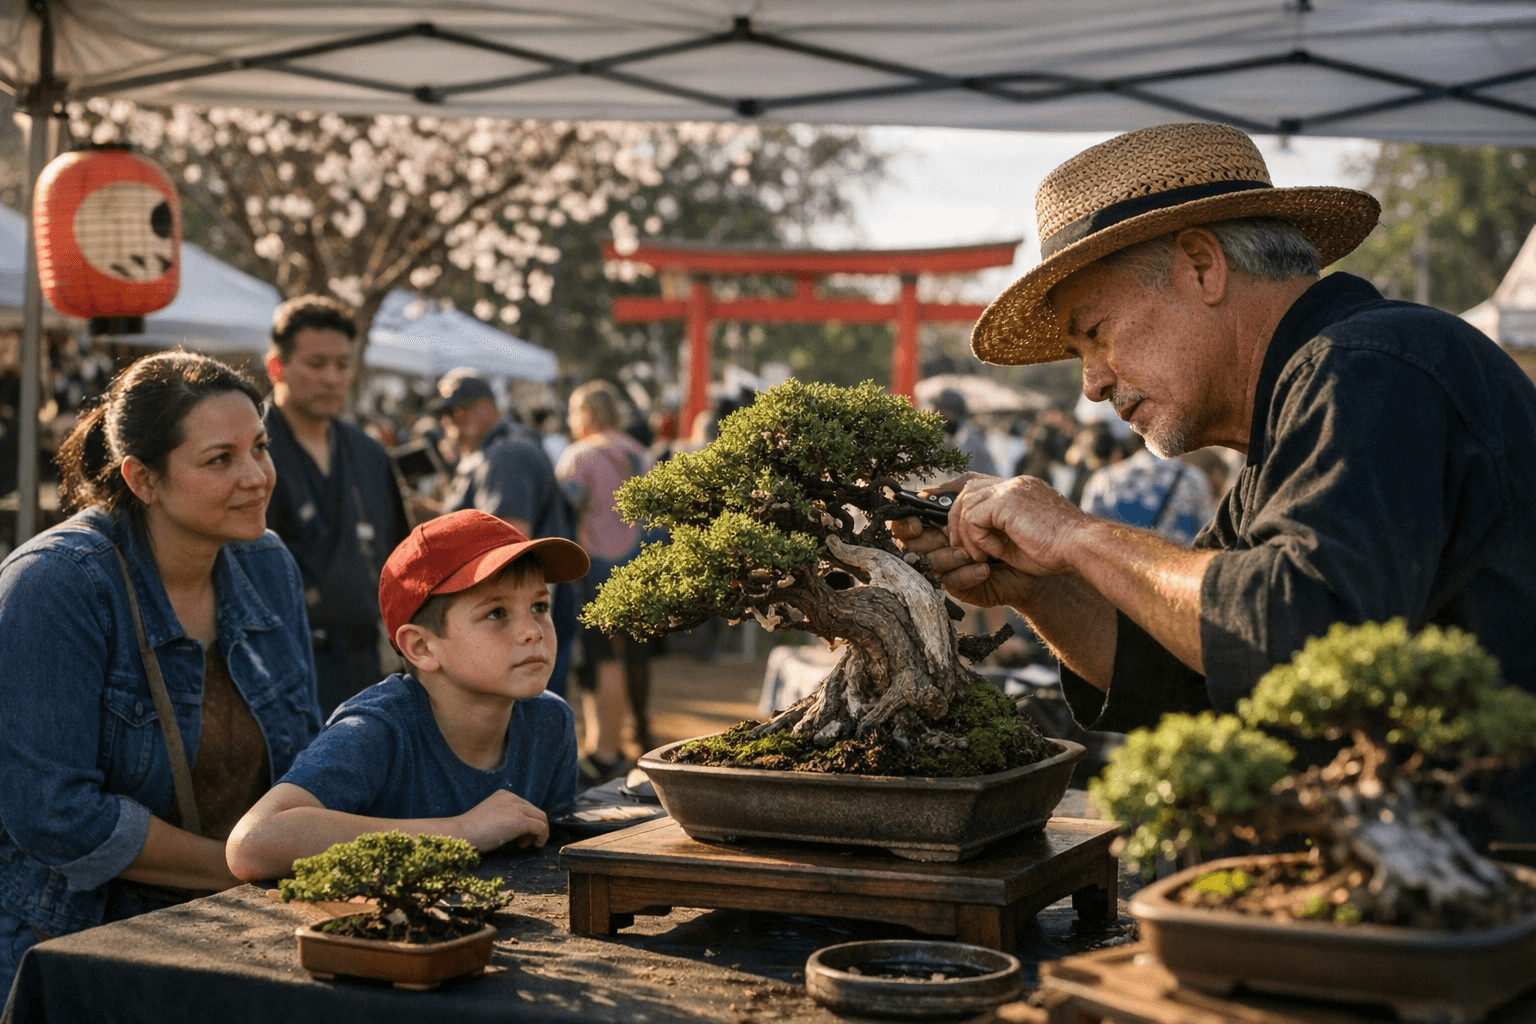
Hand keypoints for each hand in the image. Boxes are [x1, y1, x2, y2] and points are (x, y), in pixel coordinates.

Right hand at [456, 790, 549, 851]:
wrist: (460, 834)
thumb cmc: (471, 832)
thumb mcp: (491, 818)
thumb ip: (505, 817)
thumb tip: (522, 830)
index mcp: (504, 795)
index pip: (526, 807)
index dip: (527, 822)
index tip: (519, 837)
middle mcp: (512, 797)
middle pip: (536, 811)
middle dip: (534, 828)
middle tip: (523, 842)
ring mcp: (516, 808)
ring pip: (541, 818)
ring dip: (539, 833)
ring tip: (524, 844)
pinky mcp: (519, 820)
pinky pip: (541, 827)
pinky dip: (542, 837)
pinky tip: (533, 845)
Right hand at [889, 474, 1034, 608]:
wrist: (1045, 553)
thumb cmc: (1016, 524)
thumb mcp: (987, 500)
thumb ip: (958, 492)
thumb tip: (926, 491)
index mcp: (940, 523)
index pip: (909, 525)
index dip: (906, 524)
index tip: (917, 523)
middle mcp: (940, 545)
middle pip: (912, 546)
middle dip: (927, 540)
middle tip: (946, 536)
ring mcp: (950, 568)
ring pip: (931, 563)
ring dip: (951, 556)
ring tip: (978, 552)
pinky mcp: (963, 587)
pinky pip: (952, 583)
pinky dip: (966, 574)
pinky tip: (985, 568)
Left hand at [948, 475, 1086, 577]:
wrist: (1081, 547)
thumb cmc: (1057, 551)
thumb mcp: (1019, 539)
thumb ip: (995, 531)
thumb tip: (970, 538)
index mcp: (1020, 489)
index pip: (976, 481)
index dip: (953, 492)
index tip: (933, 506)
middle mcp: (1014, 483)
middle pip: (966, 488)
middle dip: (953, 516)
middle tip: (956, 544)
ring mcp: (1011, 488)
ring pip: (966, 504)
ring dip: (967, 534)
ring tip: (982, 555)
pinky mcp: (1008, 501)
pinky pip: (974, 518)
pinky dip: (977, 538)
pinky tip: (992, 552)